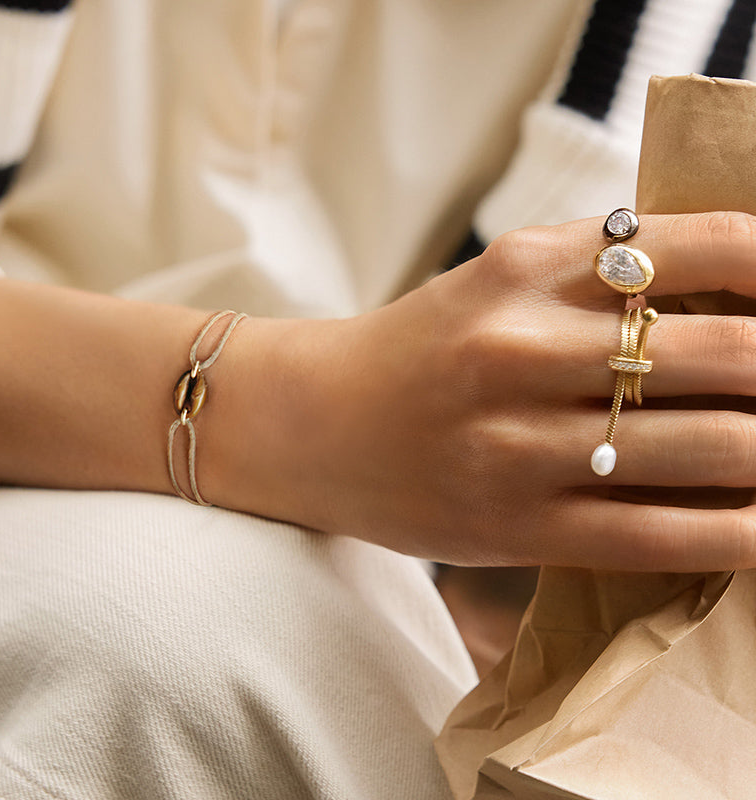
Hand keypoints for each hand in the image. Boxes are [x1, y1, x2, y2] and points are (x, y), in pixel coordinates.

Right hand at [205, 212, 755, 570]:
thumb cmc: (417, 349)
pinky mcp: (513, 524)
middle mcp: (521, 347)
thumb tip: (731, 284)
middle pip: (722, 352)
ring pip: (706, 449)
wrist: (316, 424)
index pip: (698, 245)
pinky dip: (738, 533)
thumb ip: (594, 274)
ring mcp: (517, 444)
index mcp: (522, 267)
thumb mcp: (493, 282)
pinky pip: (656, 533)